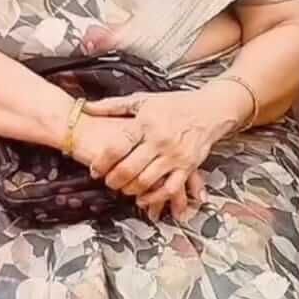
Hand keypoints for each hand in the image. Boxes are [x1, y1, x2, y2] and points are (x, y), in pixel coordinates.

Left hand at [81, 90, 230, 218]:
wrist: (211, 109)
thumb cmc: (176, 104)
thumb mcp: (144, 100)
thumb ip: (113, 106)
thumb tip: (87, 107)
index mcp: (146, 122)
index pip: (118, 146)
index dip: (102, 162)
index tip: (95, 169)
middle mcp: (160, 140)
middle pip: (129, 168)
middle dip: (113, 180)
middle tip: (108, 182)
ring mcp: (175, 155)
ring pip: (146, 181)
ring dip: (130, 189)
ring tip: (123, 188)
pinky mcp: (188, 166)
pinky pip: (169, 188)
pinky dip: (153, 197)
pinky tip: (143, 199)